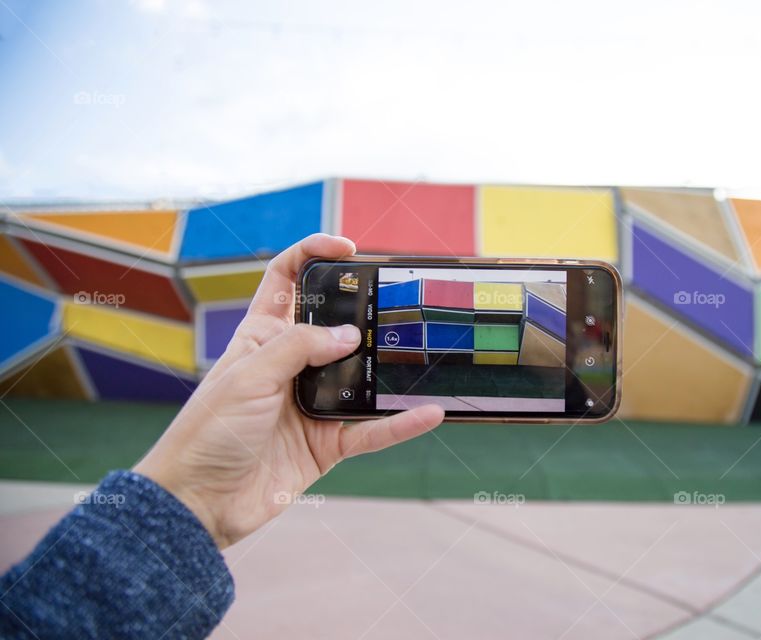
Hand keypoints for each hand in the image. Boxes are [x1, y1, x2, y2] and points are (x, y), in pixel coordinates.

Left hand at [135, 234, 444, 548]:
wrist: (198, 502)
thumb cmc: (208, 432)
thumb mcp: (249, 375)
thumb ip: (299, 347)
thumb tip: (350, 334)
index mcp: (261, 337)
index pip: (286, 281)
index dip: (312, 256)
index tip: (347, 249)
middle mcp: (290, 366)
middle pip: (334, 326)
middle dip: (363, 310)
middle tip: (394, 302)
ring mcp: (311, 404)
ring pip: (360, 378)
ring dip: (387, 369)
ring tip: (417, 353)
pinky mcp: (326, 444)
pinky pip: (371, 430)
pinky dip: (400, 424)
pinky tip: (428, 413)